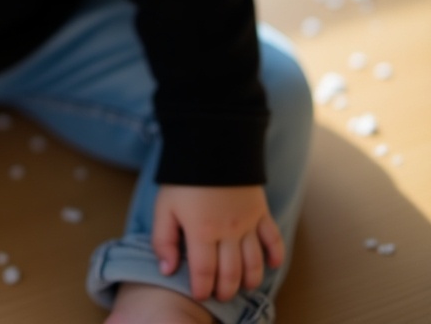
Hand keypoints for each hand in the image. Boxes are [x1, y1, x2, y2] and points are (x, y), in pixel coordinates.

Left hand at [152, 185, 283, 302]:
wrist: (211, 142)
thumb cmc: (183, 176)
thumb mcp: (164, 206)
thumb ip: (163, 240)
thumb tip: (167, 270)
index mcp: (202, 232)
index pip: (205, 272)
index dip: (202, 288)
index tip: (200, 295)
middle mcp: (228, 233)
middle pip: (231, 273)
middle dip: (226, 290)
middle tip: (219, 296)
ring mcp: (248, 223)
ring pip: (254, 263)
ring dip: (249, 280)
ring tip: (241, 287)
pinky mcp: (261, 211)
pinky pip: (274, 239)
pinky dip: (276, 256)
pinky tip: (272, 265)